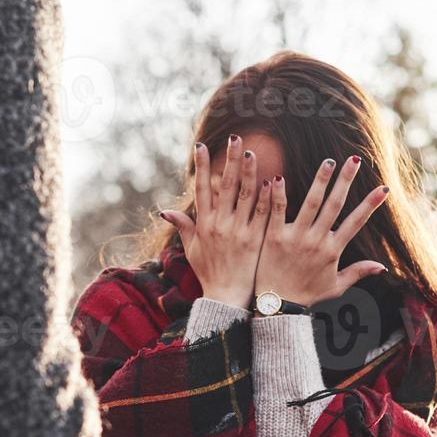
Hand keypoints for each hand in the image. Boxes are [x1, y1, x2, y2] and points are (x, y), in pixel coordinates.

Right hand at [159, 136, 269, 309]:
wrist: (226, 299)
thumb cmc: (209, 274)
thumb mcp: (192, 250)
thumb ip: (182, 227)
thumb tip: (164, 210)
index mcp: (204, 225)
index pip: (201, 189)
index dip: (201, 166)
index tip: (200, 145)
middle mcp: (220, 225)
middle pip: (225, 186)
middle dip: (229, 160)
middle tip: (235, 138)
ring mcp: (238, 232)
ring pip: (245, 196)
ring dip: (249, 172)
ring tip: (252, 152)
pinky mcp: (256, 240)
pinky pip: (262, 214)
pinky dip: (267, 197)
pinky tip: (272, 179)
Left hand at [254, 156, 388, 307]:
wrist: (277, 307)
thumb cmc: (306, 295)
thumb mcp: (336, 286)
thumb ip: (358, 272)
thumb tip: (383, 268)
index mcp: (333, 250)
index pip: (356, 222)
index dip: (371, 204)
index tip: (384, 187)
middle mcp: (317, 241)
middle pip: (335, 205)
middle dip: (347, 181)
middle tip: (355, 159)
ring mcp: (296, 238)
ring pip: (310, 203)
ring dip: (320, 181)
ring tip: (328, 161)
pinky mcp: (274, 237)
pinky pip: (277, 211)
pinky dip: (278, 195)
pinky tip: (278, 177)